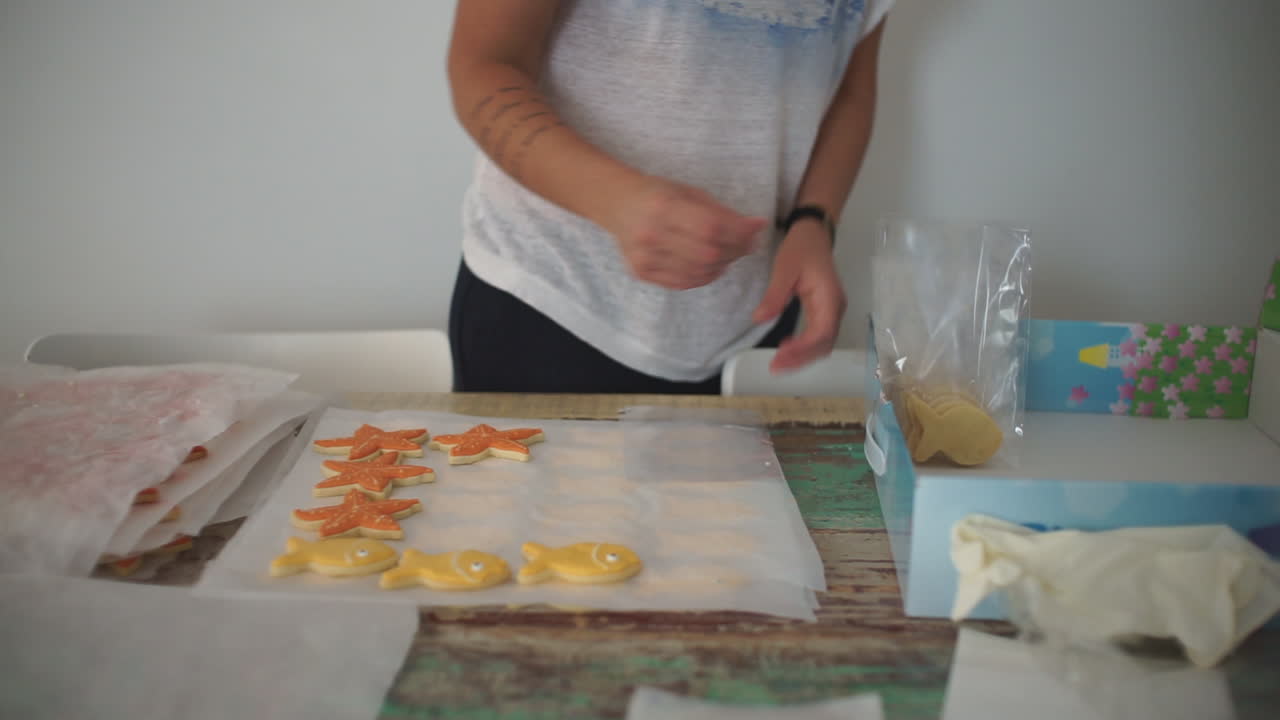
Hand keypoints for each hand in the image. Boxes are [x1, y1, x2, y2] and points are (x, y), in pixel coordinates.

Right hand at [603, 176, 767, 290]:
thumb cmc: (657, 195)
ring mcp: (644, 257)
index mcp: (663, 207)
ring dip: (723, 265)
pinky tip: (711, 265)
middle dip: (736, 250)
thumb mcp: (688, 192)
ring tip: (728, 253)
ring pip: (699, 273)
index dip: (740, 232)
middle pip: (708, 254)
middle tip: (746, 243)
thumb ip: (721, 212)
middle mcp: (651, 234)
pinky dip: (705, 276)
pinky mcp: (641, 273)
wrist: (617, 205)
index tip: (756, 229)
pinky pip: (684, 283)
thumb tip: (756, 227)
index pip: (712, 227)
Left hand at [752, 222, 846, 372]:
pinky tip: (787, 348)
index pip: (821, 332)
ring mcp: (832, 310)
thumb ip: (774, 295)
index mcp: (829, 297)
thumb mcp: (784, 269)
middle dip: (802, 359)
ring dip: (803, 356)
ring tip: (779, 362)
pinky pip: (818, 335)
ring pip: (823, 343)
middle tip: (775, 366)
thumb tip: (760, 319)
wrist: (813, 235)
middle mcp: (835, 307)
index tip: (780, 356)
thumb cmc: (801, 249)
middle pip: (824, 343)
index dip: (803, 349)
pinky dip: (805, 347)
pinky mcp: (825, 311)